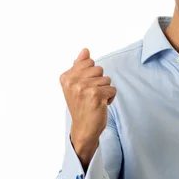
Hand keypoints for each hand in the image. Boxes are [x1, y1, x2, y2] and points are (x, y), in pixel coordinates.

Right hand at [59, 48, 116, 165]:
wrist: (84, 128)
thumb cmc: (81, 105)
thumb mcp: (76, 85)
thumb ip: (80, 66)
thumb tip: (85, 50)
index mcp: (66, 77)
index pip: (88, 62)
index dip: (91, 74)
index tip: (84, 87)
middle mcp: (73, 82)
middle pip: (99, 69)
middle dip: (99, 81)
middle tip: (90, 95)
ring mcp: (84, 88)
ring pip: (107, 79)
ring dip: (105, 90)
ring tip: (95, 100)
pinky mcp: (96, 95)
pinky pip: (112, 89)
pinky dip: (110, 97)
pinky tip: (101, 105)